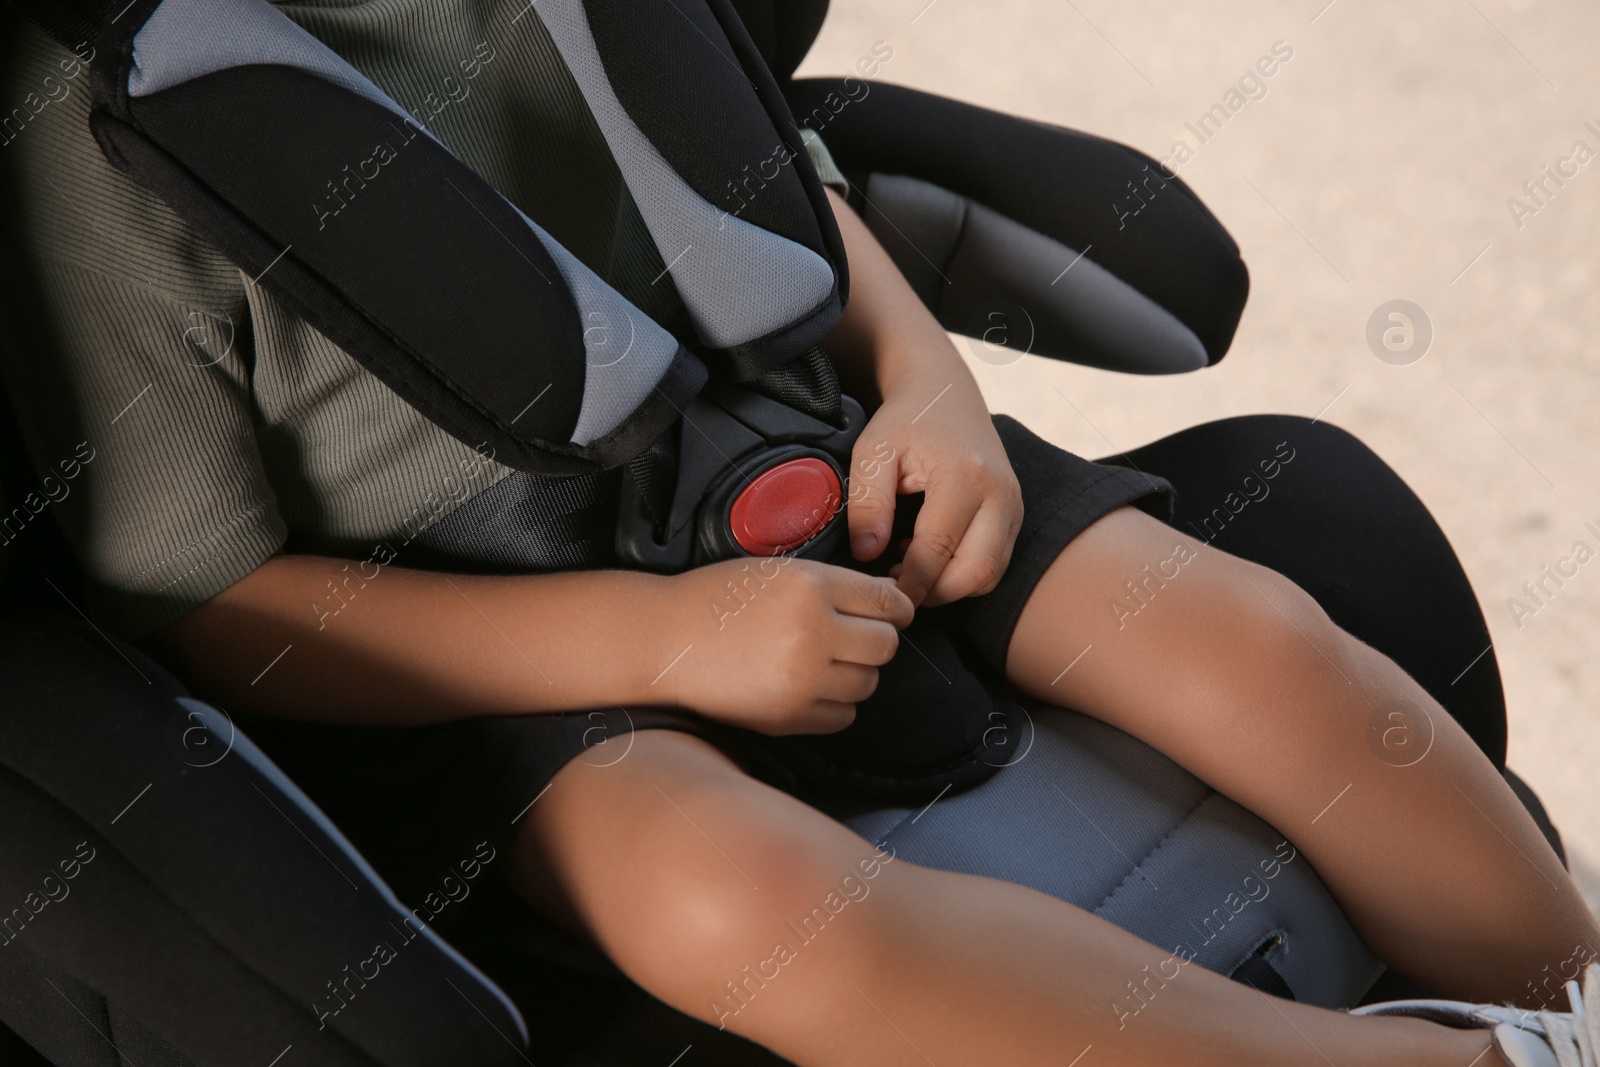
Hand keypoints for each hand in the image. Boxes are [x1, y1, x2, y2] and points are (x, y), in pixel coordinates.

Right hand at [656, 557, 913, 735]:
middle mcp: (812, 633)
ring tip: (821, 660)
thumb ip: (832, 585)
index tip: (894, 612)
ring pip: (868, 682)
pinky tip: (809, 686)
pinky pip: (843, 715)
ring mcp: (802, 680)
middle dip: (875, 639)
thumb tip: (888, 601)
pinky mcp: (788, 716)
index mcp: (810, 588)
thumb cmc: (716, 599)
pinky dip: (834, 703)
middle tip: (853, 635)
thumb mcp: (776, 572)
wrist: (664, 639)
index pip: (885, 601)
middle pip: (885, 645)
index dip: (896, 607)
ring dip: (854, 672)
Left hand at [847, 359, 1021, 607]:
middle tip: (896, 585)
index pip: (938, 551)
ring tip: (910, 563)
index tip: (882, 589)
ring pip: (989, 574)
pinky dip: (963, 572)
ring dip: (950, 585)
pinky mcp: (1015, 513)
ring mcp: (1013, 505)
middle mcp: (1000, 494)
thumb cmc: (907, 419)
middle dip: (934, 592)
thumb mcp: (874, 451)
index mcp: (965, 476)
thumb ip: (869, 503)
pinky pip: (995, 562)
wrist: (944, 391)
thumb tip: (868, 554)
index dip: (909, 582)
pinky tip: (932, 553)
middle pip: (975, 573)